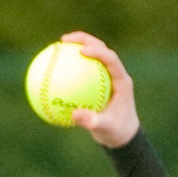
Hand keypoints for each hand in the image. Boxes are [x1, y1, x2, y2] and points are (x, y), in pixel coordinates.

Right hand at [59, 31, 139, 147]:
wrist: (123, 137)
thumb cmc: (117, 132)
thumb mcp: (105, 129)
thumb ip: (92, 121)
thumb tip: (74, 114)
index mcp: (121, 81)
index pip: (111, 59)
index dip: (97, 51)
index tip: (81, 50)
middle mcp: (115, 74)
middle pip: (101, 48)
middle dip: (83, 39)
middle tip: (64, 40)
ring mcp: (107, 76)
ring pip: (92, 55)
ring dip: (76, 46)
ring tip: (58, 46)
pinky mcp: (99, 80)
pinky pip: (84, 69)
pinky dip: (71, 65)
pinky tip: (54, 66)